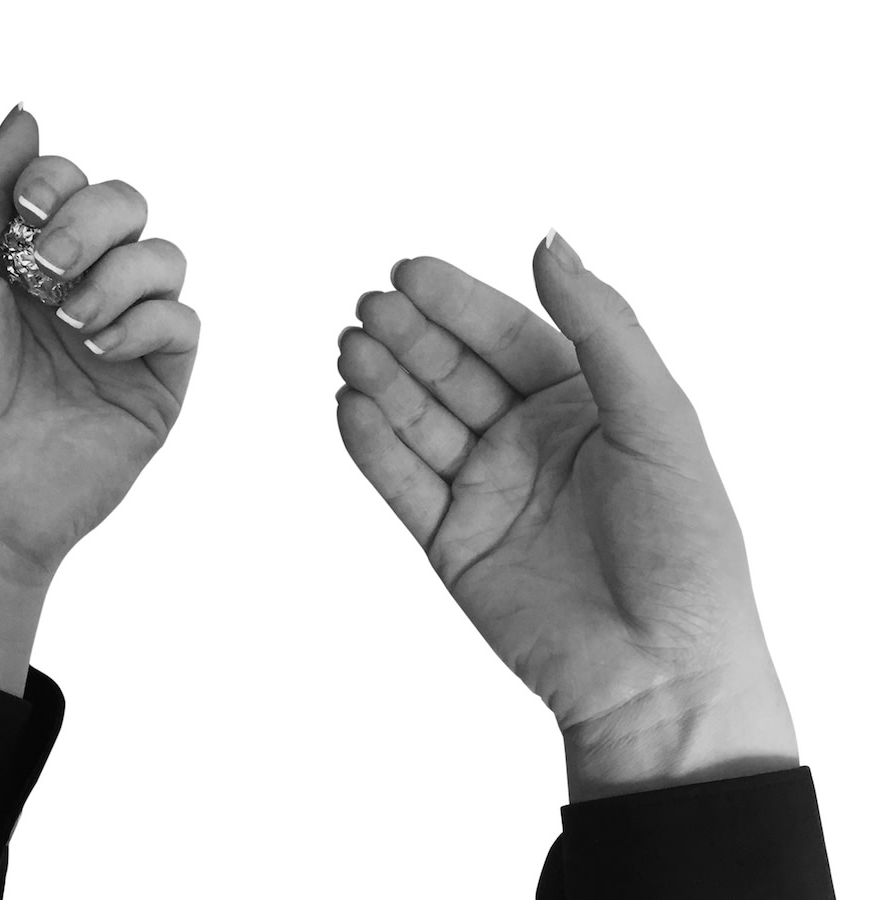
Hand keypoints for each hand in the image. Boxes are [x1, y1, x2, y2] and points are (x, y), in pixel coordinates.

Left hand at [0, 106, 198, 694]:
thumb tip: (26, 114)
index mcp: (23, 262)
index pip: (70, 184)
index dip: (58, 183)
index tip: (26, 215)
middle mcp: (77, 291)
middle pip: (127, 204)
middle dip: (91, 222)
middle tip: (47, 270)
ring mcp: (120, 336)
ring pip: (166, 256)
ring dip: (118, 274)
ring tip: (70, 322)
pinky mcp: (155, 383)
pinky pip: (183, 320)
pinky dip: (145, 322)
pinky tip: (97, 349)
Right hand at [335, 233, 796, 800]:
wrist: (661, 674)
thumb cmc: (684, 550)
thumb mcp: (657, 419)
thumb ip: (602, 328)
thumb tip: (549, 241)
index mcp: (584, 406)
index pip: (508, 336)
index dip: (458, 302)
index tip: (409, 270)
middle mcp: (530, 441)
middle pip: (454, 372)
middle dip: (411, 337)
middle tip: (368, 307)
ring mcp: (488, 491)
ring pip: (420, 421)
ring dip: (383, 382)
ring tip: (350, 348)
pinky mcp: (453, 542)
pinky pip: (403, 484)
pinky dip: (373, 446)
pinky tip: (350, 407)